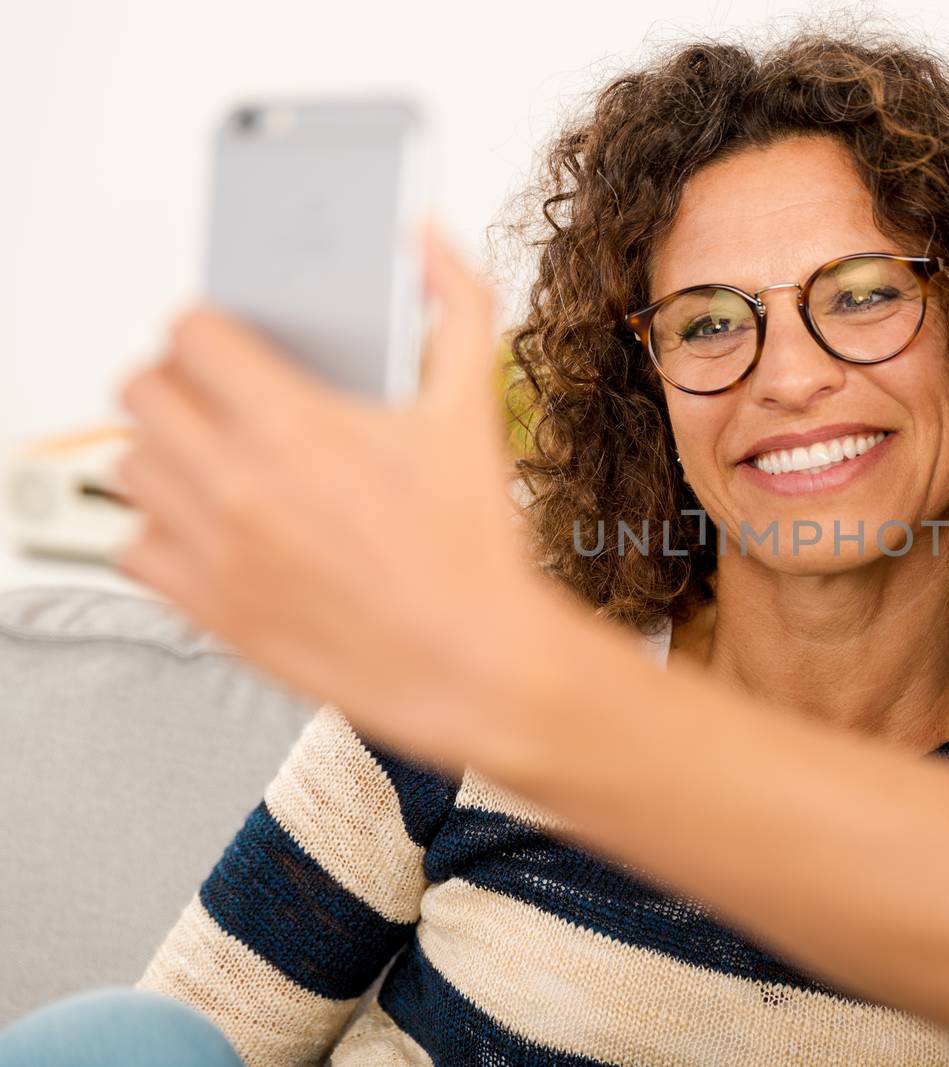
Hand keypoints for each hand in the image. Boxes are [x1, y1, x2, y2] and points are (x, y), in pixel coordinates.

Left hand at [117, 227, 559, 764]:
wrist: (474, 664)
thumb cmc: (473, 548)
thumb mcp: (474, 410)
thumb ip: (456, 304)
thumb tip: (424, 238)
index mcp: (297, 424)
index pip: (191, 331)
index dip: (212, 325)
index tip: (233, 340)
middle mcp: (238, 484)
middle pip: (142, 390)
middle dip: (179, 380)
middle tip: (221, 395)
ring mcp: (214, 550)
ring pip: (129, 463)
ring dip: (165, 450)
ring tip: (217, 457)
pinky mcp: (206, 608)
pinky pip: (132, 544)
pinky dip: (160, 528)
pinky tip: (214, 524)